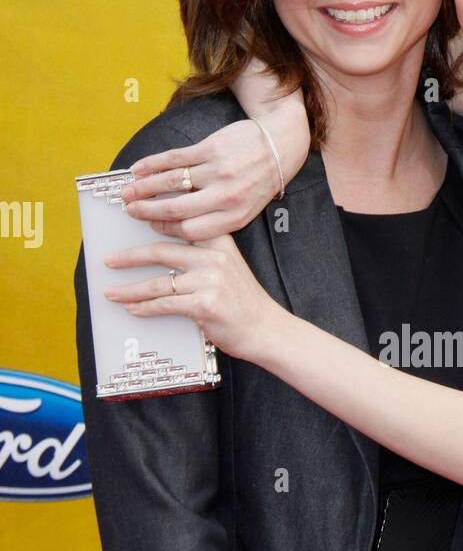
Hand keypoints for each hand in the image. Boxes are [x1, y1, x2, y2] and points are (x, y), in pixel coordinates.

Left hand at [103, 235, 278, 360]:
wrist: (265, 329)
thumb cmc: (245, 303)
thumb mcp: (229, 268)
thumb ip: (202, 258)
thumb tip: (162, 263)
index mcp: (220, 242)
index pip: (180, 227)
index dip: (153, 224)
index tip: (132, 221)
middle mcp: (214, 257)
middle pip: (161, 252)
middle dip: (130, 257)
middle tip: (110, 260)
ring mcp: (209, 280)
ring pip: (158, 283)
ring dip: (130, 289)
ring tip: (112, 293)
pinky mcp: (204, 304)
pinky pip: (165, 304)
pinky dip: (145, 308)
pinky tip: (133, 309)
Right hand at [118, 89, 310, 241]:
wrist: (280, 143)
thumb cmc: (261, 179)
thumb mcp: (248, 208)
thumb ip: (220, 218)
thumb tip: (180, 227)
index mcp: (235, 217)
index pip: (192, 231)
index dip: (167, 229)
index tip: (151, 226)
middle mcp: (226, 196)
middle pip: (176, 209)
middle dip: (147, 211)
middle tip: (130, 210)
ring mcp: (218, 171)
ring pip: (171, 183)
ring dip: (144, 187)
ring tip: (128, 191)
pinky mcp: (212, 148)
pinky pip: (175, 158)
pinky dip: (153, 164)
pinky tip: (139, 169)